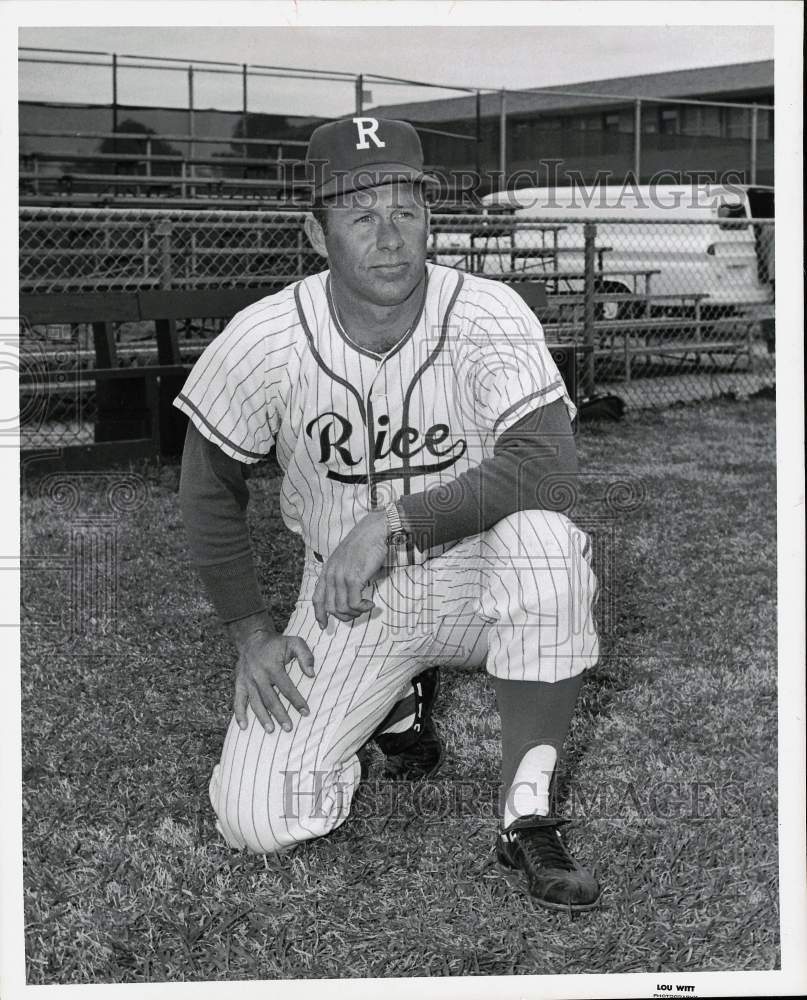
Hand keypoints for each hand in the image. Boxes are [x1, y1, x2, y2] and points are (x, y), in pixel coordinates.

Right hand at [233, 629, 314, 733]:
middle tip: (289, 728)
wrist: (252, 638)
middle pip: (270, 699)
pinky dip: (239, 714)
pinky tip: (244, 727)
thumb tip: (311, 674)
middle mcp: (258, 675)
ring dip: (263, 718)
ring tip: (271, 730)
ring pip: (255, 703)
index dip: (297, 701)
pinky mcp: (239, 683)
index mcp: (272, 666)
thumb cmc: (277, 643)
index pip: (286, 687)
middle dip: (280, 715)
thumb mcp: (295, 642)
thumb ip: (306, 656)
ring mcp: (247, 680)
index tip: (306, 712)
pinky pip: (238, 700)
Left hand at [313, 510, 387, 628]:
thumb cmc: (363, 545)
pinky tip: (371, 603)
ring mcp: (341, 577)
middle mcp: (331, 575)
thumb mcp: (345, 560)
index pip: (317, 598)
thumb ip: (341, 575)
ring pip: (342, 608)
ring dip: (355, 612)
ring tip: (366, 607)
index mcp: (327, 571)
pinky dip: (362, 608)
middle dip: (344, 616)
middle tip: (357, 613)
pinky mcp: (354, 579)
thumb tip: (347, 594)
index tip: (324, 625)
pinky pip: (354, 603)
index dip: (319, 614)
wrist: (373, 531)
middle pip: (331, 608)